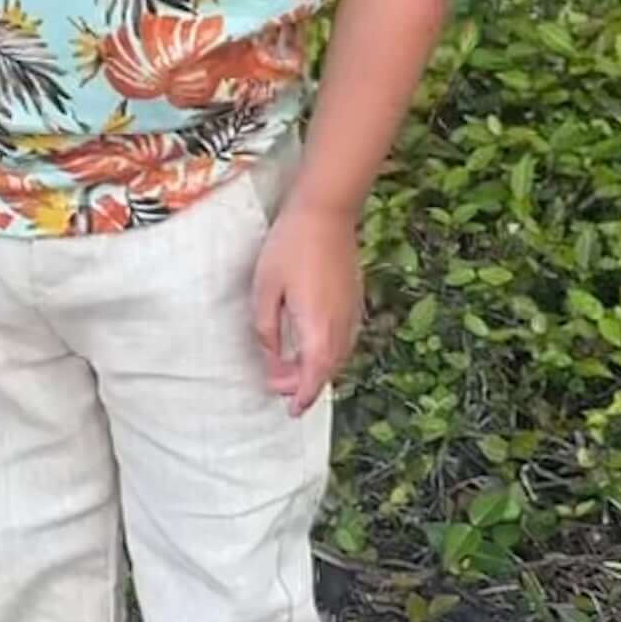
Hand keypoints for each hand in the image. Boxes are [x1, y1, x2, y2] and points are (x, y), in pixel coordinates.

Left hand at [251, 194, 365, 415]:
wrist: (327, 212)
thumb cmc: (290, 247)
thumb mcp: (265, 289)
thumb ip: (266, 329)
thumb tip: (272, 358)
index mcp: (318, 327)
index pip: (314, 376)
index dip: (303, 396)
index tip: (291, 410)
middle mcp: (341, 325)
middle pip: (328, 369)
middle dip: (305, 383)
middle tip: (277, 383)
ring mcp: (352, 312)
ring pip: (338, 355)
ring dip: (317, 367)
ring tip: (290, 366)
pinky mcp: (355, 299)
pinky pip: (344, 338)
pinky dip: (328, 351)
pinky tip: (311, 343)